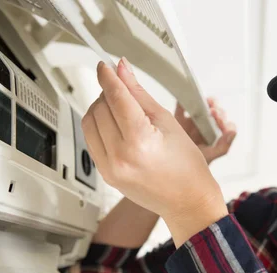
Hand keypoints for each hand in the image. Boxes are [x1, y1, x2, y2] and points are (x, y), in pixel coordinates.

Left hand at [81, 58, 227, 243]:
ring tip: (121, 110)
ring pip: (89, 123)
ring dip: (100, 109)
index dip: (108, 77)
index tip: (104, 66)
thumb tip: (123, 70)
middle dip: (108, 93)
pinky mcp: (105, 175)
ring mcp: (110, 168)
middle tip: (124, 91)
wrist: (187, 201)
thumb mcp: (168, 123)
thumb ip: (140, 95)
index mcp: (140, 142)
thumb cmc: (187, 167)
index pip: (115, 98)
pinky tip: (116, 126)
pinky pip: (91, 140)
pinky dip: (100, 127)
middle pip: (99, 108)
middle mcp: (120, 157)